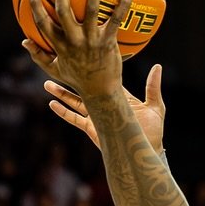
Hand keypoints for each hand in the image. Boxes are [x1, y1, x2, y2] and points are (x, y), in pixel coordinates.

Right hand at [21, 0, 130, 105]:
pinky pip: (116, 20)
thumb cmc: (78, 80)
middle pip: (64, 11)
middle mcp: (74, 41)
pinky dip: (123, 5)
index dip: (36, 7)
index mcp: (59, 45)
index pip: (43, 23)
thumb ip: (39, 56)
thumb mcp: (55, 70)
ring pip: (91, 11)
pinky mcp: (108, 42)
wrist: (101, 93)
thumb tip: (23, 42)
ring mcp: (92, 41)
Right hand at [46, 62, 165, 153]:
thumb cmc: (152, 132)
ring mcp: (97, 116)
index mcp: (118, 96)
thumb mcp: (155, 107)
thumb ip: (153, 87)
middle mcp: (105, 104)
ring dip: (61, 93)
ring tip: (47, 84)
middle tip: (57, 63)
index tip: (81, 52)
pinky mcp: (92, 129)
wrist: (144, 153)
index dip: (92, 66)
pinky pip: (74, 119)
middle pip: (84, 87)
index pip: (103, 78)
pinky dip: (63, 112)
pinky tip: (52, 104)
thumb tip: (157, 66)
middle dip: (71, 77)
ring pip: (75, 101)